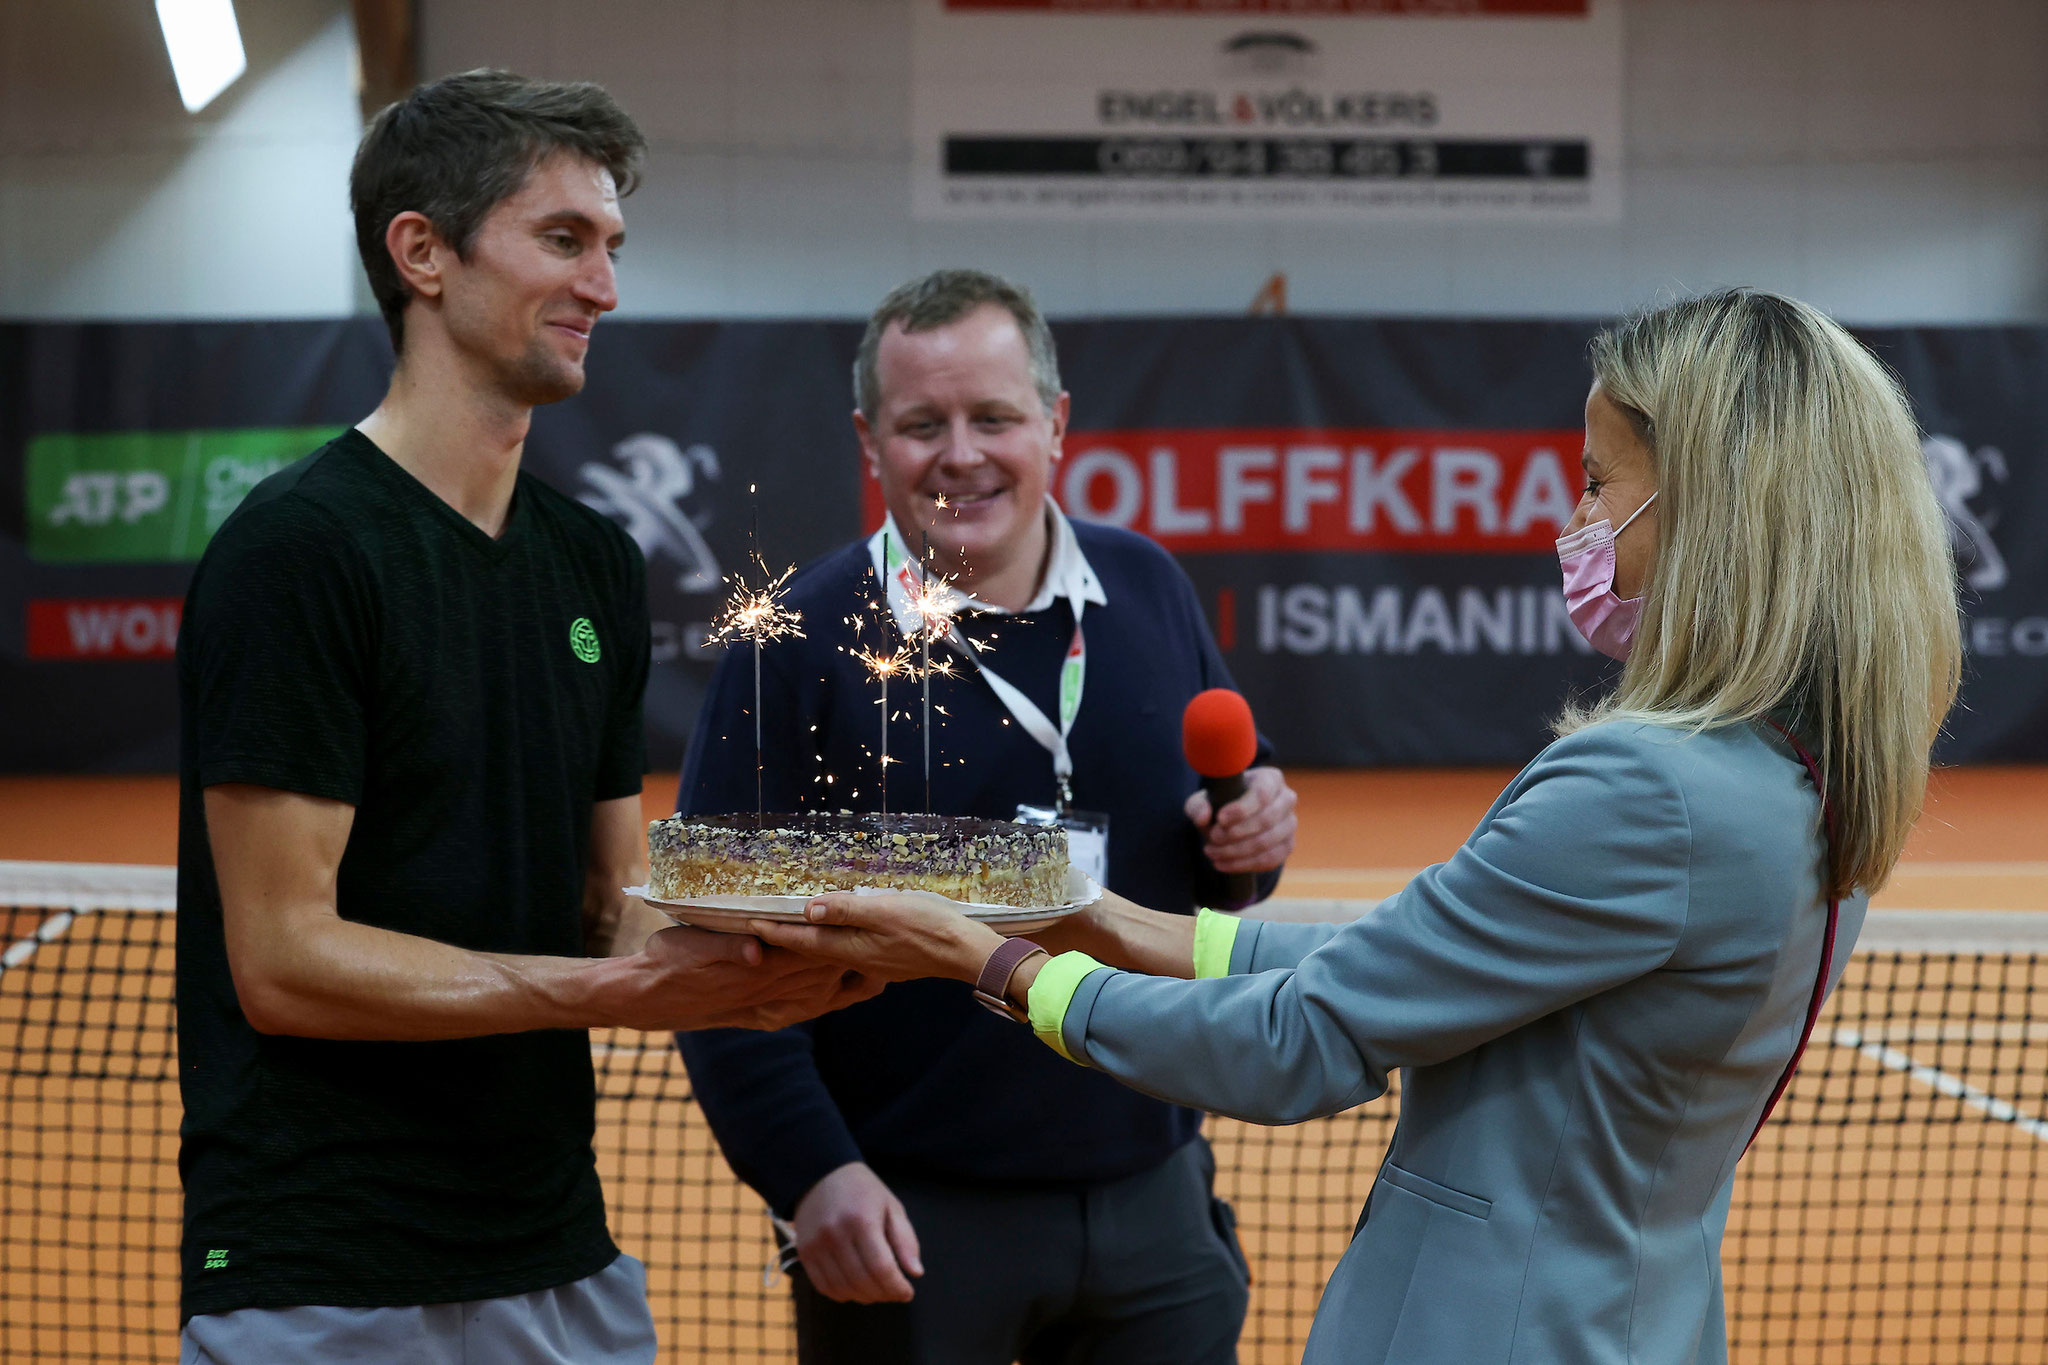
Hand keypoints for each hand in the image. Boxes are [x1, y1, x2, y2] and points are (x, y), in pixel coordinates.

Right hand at [599, 923, 882, 1031]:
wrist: (647, 997)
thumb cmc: (667, 961)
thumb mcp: (693, 945)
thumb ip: (728, 947)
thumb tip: (756, 949)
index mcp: (755, 970)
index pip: (806, 952)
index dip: (836, 940)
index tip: (861, 925)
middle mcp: (766, 993)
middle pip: (822, 974)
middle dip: (852, 960)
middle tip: (883, 944)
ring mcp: (766, 1009)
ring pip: (819, 997)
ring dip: (849, 983)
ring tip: (881, 971)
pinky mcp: (762, 1017)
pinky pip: (804, 1012)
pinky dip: (829, 1002)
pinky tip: (845, 994)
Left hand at [749, 892, 1004, 984]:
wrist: (964, 952)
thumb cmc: (927, 927)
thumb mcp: (885, 910)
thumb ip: (846, 909)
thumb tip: (808, 908)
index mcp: (850, 948)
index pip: (802, 941)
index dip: (774, 932)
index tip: (748, 923)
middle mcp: (856, 960)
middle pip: (812, 950)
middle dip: (785, 939)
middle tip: (761, 926)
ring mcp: (872, 963)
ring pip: (831, 951)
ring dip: (809, 941)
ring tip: (792, 928)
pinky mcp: (887, 960)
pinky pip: (850, 951)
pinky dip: (834, 943)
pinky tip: (838, 935)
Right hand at [792, 1162, 922, 1302]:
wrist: (821, 1175)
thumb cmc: (863, 1191)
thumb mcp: (891, 1206)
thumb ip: (905, 1239)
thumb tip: (915, 1272)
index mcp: (862, 1221)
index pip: (882, 1268)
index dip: (897, 1287)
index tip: (907, 1293)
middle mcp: (836, 1235)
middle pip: (863, 1281)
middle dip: (884, 1294)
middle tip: (894, 1291)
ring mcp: (817, 1246)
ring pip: (844, 1289)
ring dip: (865, 1297)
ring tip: (877, 1290)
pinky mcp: (804, 1253)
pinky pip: (825, 1287)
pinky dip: (843, 1294)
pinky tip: (855, 1287)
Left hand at [1185, 765, 1297, 874]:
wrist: (1231, 821)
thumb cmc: (1220, 803)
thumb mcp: (1203, 800)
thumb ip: (1198, 805)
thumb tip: (1203, 816)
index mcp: (1270, 779)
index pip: (1262, 794)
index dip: (1241, 809)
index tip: (1220, 819)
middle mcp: (1286, 799)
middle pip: (1266, 820)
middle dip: (1236, 833)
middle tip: (1213, 838)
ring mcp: (1290, 823)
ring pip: (1267, 843)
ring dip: (1236, 851)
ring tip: (1212, 852)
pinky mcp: (1288, 846)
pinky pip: (1270, 860)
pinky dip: (1244, 865)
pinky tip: (1223, 864)